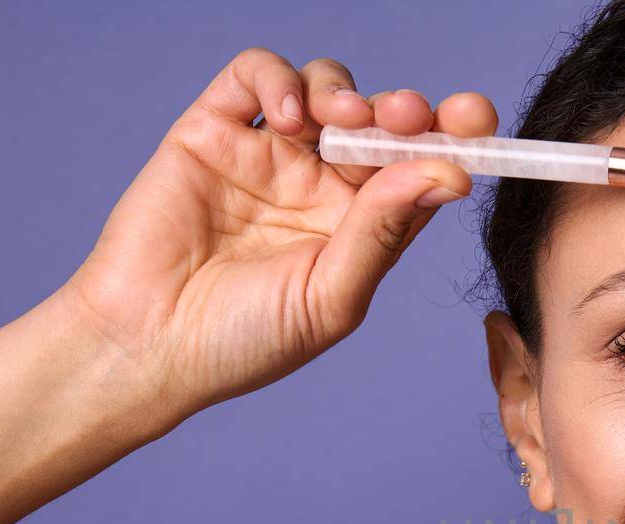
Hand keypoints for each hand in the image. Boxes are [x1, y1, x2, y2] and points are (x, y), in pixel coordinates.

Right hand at [57, 48, 495, 418]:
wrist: (148, 346)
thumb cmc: (245, 340)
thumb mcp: (331, 296)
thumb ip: (383, 233)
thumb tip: (445, 173)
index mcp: (363, 227)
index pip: (420, 169)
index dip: (452, 138)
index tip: (476, 121)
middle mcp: (321, 185)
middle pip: (382, 122)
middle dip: (406, 110)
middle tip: (412, 115)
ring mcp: (269, 155)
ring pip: (326, 88)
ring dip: (346, 91)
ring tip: (342, 120)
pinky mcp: (213, 132)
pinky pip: (254, 77)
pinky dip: (279, 78)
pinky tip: (289, 116)